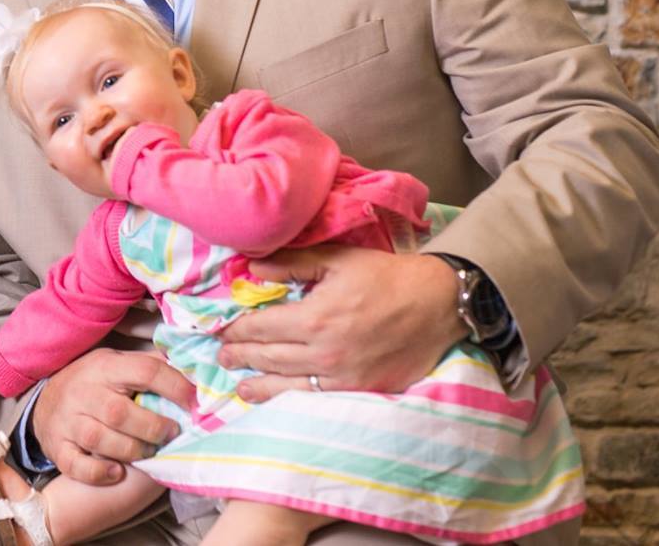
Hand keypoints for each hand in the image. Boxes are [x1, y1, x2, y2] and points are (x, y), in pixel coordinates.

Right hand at [29, 349, 192, 486]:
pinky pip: (77, 465)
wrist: (44, 402)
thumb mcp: (115, 364)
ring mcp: (68, 421)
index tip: (194, 403)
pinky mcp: (58, 448)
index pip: (145, 371)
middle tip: (170, 434)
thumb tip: (191, 370)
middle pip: (120, 412)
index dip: (175, 388)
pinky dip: (99, 473)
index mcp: (104, 367)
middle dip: (153, 428)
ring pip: (100, 440)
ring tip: (148, 452)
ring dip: (132, 451)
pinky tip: (117, 471)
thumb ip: (147, 367)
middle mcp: (83, 392)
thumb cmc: (91, 383)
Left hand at [216, 247, 462, 402]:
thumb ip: (292, 263)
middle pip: (269, 358)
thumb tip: (252, 267)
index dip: (237, 330)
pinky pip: (318, 397)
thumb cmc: (386, 276)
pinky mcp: (362, 390)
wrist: (437, 304)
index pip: (261, 328)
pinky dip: (293, 398)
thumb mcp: (338, 259)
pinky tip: (282, 398)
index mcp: (314, 318)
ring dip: (260, 385)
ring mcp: (343, 377)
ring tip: (241, 387)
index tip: (221, 331)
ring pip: (289, 385)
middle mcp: (323, 353)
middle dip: (241, 357)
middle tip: (222, 357)